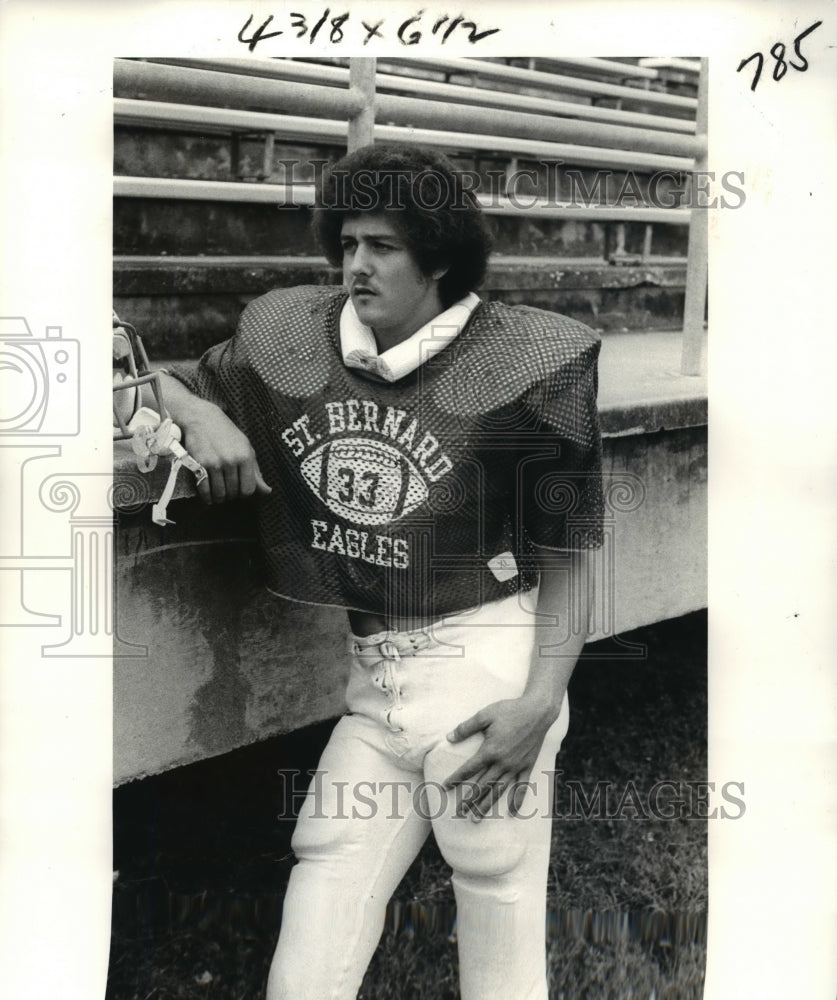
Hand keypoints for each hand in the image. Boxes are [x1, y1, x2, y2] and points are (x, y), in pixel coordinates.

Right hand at [181, 403, 271, 504]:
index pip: (248, 489)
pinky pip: (204, 490)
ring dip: (219, 497)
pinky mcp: (199, 464)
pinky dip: (207, 497)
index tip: (239, 489)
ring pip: (219, 494)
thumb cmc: (226, 433)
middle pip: (233, 493)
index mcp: (245, 457)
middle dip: (231, 495)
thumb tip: (267, 491)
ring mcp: (214, 463)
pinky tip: (208, 496)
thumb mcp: (246, 448)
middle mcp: (231, 461)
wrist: (201, 418)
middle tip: (227, 489)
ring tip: (218, 493)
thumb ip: (255, 471)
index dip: (244, 493)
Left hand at [443, 693, 560, 820]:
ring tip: (476, 818)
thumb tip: (448, 737)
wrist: (538, 711)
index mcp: (490, 750)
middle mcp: (502, 762)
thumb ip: (466, 727)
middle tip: (459, 812)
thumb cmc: (510, 710)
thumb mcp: (484, 715)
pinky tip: (512, 813)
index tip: (446, 786)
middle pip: (482, 785)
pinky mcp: (528, 766)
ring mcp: (516, 766)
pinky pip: (522, 787)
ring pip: (499, 790)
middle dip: (469, 799)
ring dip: (487, 805)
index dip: (456, 778)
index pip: (469, 768)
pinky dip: (517, 800)